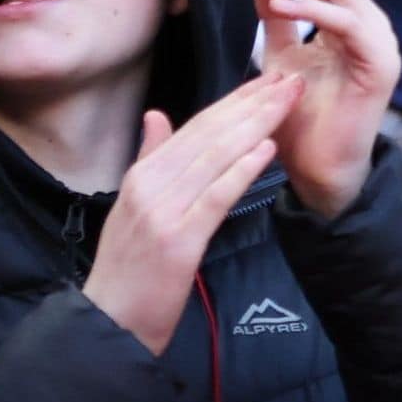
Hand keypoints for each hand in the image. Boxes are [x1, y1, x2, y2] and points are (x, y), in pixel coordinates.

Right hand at [82, 73, 305, 352]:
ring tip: (289, 101)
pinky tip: (267, 149)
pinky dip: (241, 170)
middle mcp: (150, 185)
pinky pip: (215, 197)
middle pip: (209, 133)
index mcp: (142, 175)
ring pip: (215, 156)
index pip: (195, 126)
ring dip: (257, 124)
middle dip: (254, 102)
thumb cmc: (127, 271)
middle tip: (293, 79)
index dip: (235, 100)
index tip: (269, 80)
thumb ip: (149, 160)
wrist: (109, 322)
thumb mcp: (131, 209)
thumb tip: (156, 117)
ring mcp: (162, 211)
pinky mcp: (178, 241)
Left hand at [229, 0, 396, 219]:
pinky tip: (282, 5)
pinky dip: (315, 10)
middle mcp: (366, 22)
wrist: (319, 172)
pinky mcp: (380, 65)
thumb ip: (276, 11)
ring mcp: (377, 41)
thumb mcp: (278, 54)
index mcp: (346, 16)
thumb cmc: (300, 119)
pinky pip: (348, 26)